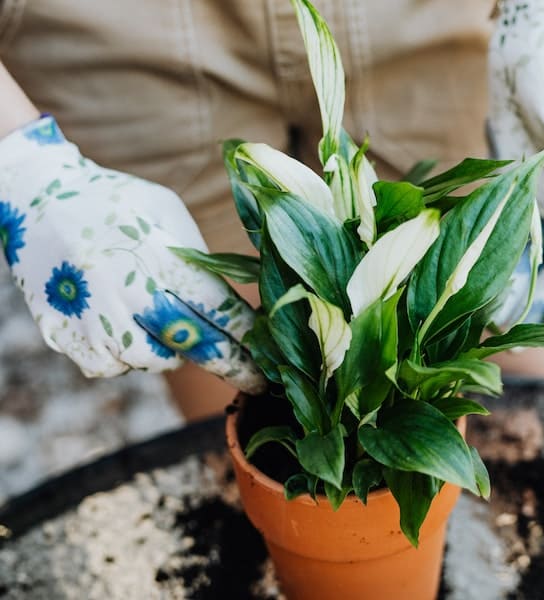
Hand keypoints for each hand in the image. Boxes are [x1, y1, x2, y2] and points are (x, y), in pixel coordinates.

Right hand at [0, 116, 265, 392]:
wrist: (39, 200)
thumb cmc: (119, 205)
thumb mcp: (169, 213)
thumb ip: (201, 261)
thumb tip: (239, 305)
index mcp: (162, 259)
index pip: (220, 311)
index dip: (250, 341)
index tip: (272, 360)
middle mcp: (130, 294)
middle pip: (196, 347)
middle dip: (233, 367)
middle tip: (258, 381)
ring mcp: (95, 320)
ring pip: (156, 362)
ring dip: (169, 349)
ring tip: (154, 313)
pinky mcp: (67, 338)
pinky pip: (114, 367)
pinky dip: (126, 353)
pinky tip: (119, 319)